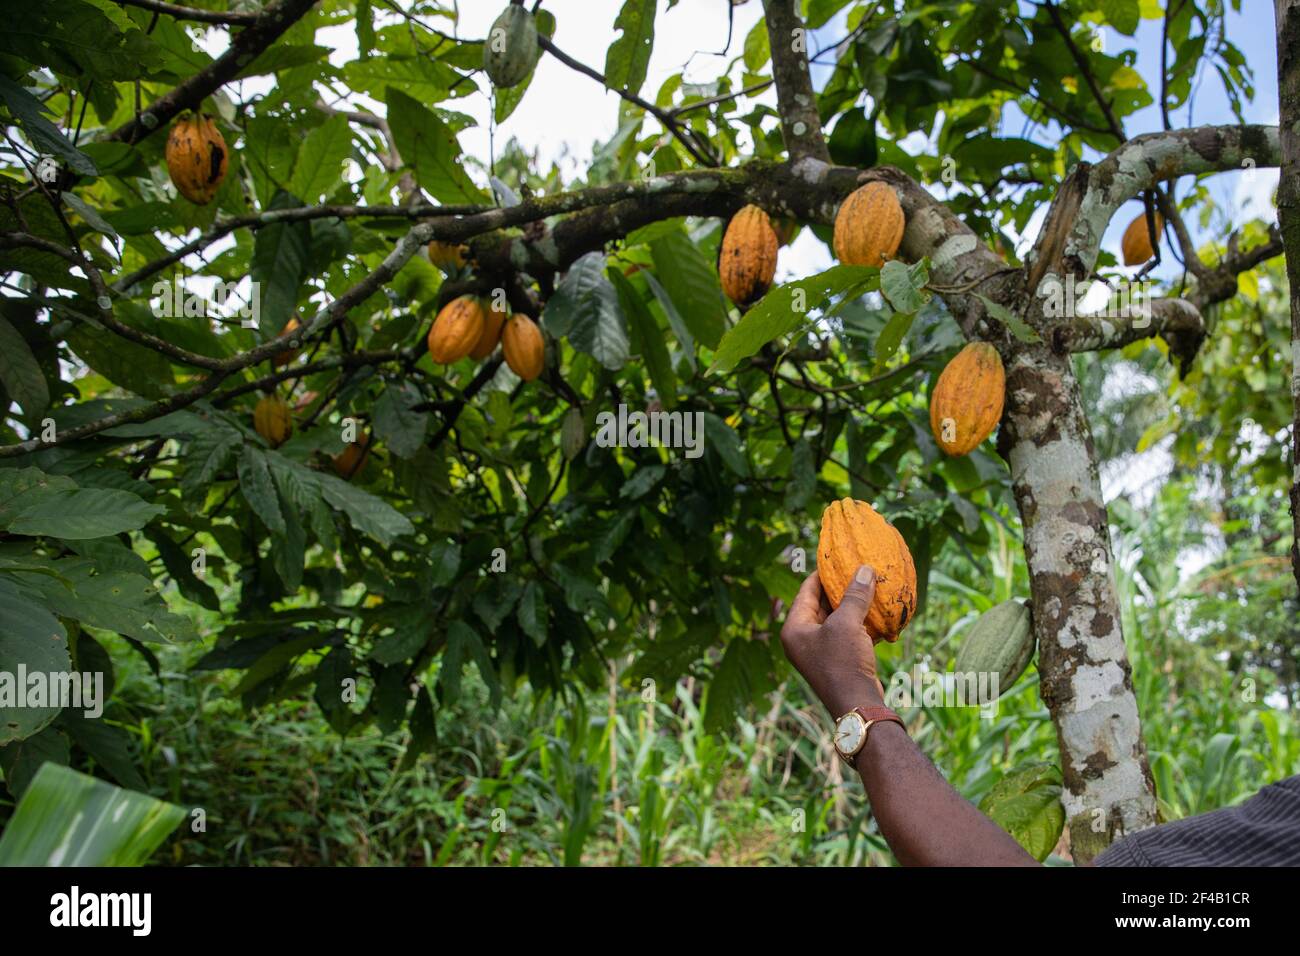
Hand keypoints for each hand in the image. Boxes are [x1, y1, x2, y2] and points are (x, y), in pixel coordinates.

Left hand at [780, 566, 885, 716]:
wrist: (857, 705)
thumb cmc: (844, 662)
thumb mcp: (847, 624)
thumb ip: (855, 595)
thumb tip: (864, 570)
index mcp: (794, 629)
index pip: (806, 592)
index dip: (822, 574)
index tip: (837, 560)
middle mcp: (802, 639)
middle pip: (820, 605)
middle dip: (840, 589)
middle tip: (857, 571)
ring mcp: (819, 651)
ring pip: (836, 619)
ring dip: (853, 605)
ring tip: (869, 586)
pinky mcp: (837, 660)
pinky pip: (847, 634)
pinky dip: (859, 623)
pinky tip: (877, 611)